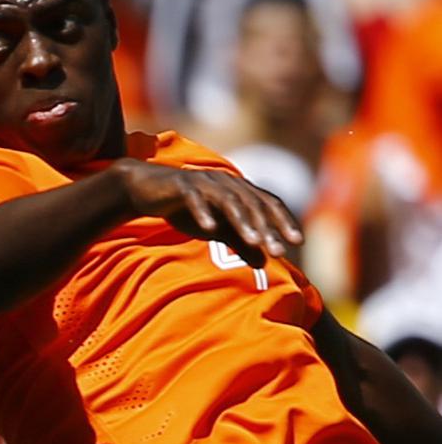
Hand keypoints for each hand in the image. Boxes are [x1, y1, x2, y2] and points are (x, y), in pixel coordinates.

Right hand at [113, 160, 301, 265]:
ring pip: (229, 200)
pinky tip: (210, 228)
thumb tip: (264, 261)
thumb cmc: (185, 208)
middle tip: (278, 250)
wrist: (148, 190)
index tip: (296, 242)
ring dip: (243, 221)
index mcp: (238, 189)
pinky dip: (203, 212)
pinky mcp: (181, 185)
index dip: (283, 221)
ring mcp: (204, 181)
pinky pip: (195, 198)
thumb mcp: (215, 228)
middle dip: (267, 227)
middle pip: (253, 203)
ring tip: (254, 241)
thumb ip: (239, 241)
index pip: (268, 202)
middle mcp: (226, 181)